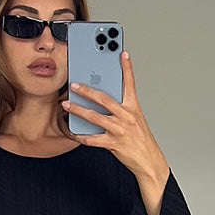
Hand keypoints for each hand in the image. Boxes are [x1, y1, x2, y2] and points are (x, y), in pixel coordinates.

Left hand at [62, 51, 169, 184]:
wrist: (149, 161)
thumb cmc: (140, 139)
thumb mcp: (135, 119)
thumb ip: (121, 107)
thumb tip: (103, 99)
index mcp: (133, 108)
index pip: (130, 84)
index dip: (127, 68)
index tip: (122, 53)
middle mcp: (127, 116)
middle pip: (104, 99)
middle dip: (87, 90)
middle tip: (74, 85)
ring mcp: (120, 130)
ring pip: (95, 117)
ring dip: (78, 110)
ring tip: (66, 105)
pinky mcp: (114, 144)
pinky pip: (93, 139)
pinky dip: (82, 136)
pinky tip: (74, 132)